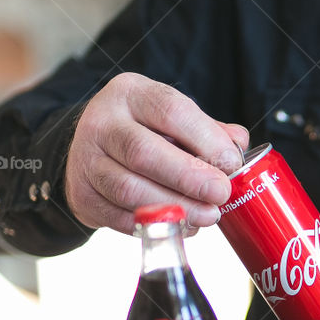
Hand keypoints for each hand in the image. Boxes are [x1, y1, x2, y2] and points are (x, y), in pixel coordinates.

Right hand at [64, 73, 249, 234]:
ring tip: (207, 216)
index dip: (205, 139)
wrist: (90, 148)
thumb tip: (238, 144)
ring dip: (174, 207)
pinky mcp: (82, 195)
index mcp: (130, 93)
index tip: (231, 163)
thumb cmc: (144, 131)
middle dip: (189, 177)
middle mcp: (102, 122)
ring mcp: (86, 160)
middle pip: (144, 152)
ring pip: (129, 189)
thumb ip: (208, 130)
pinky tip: (182, 225)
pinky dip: (154, 225)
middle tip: (220, 194)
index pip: (170, 111)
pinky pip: (119, 217)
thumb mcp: (172, 118)